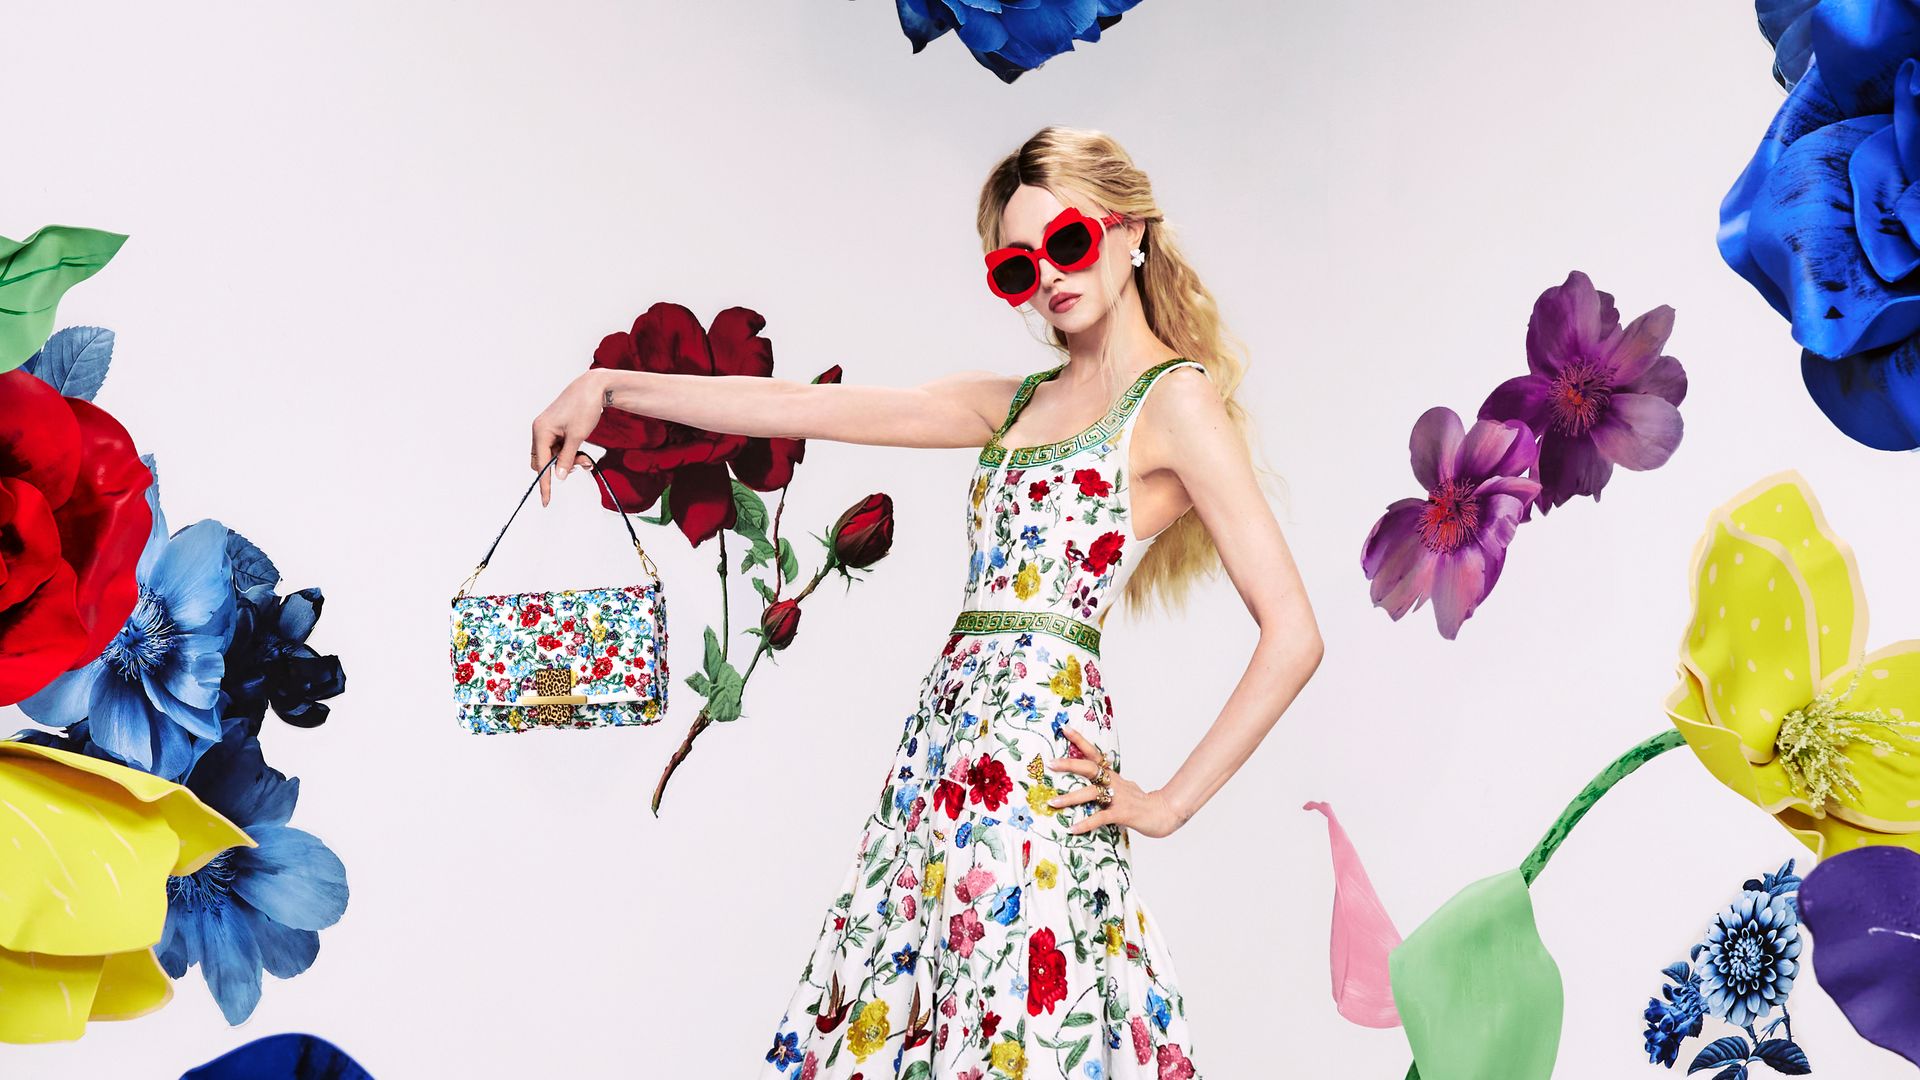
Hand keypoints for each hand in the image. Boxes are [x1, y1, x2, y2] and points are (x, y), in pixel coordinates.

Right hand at [530, 370, 610, 505]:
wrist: (593, 387)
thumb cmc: (584, 408)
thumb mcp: (577, 437)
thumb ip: (566, 458)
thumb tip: (558, 477)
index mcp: (541, 431)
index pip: (540, 464)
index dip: (545, 483)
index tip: (546, 500)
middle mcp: (540, 430)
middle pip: (543, 461)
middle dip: (560, 468)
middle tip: (582, 464)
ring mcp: (547, 429)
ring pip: (552, 456)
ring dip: (568, 460)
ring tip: (586, 458)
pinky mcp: (556, 428)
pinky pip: (558, 448)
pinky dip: (569, 453)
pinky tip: (582, 452)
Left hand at [1046, 726, 1184, 838]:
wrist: (1164, 814)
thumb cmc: (1141, 803)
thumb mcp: (1124, 788)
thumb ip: (1110, 784)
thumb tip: (1098, 781)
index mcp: (1112, 776)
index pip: (1094, 754)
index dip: (1080, 741)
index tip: (1065, 729)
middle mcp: (1114, 783)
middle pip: (1090, 768)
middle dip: (1069, 765)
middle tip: (1050, 763)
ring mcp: (1118, 798)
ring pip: (1091, 794)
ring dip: (1070, 798)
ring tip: (1052, 803)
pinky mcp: (1121, 814)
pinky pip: (1100, 818)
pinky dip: (1086, 823)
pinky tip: (1073, 829)